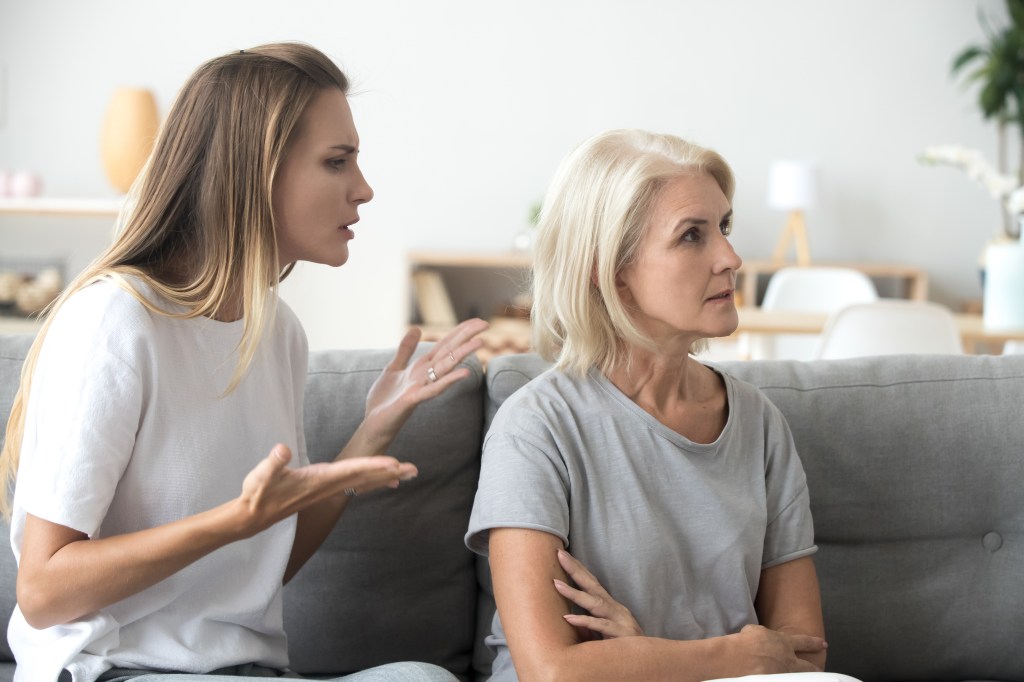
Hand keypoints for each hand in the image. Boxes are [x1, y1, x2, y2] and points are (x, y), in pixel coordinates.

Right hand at [237, 444, 416, 535]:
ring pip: (363, 481)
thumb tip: (282, 449)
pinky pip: (355, 484)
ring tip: (409, 473)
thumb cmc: (257, 493)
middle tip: (415, 469)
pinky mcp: (324, 489)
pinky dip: (373, 481)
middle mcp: (328, 485)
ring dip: (386, 476)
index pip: (350, 470)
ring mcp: (328, 489)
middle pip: (365, 477)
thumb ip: (273, 463)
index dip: (372, 464)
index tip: (393, 462)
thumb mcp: (261, 476)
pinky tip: (387, 482)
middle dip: (390, 472)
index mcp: (318, 479)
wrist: (252, 516)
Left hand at [361, 318, 487, 447]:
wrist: (374, 424)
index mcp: (421, 366)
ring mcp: (421, 386)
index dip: (460, 331)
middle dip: (466, 337)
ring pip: (445, 367)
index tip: (477, 320)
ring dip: (462, 354)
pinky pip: (434, 389)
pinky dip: (449, 380)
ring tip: (480, 342)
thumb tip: (417, 328)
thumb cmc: (385, 400)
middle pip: (449, 352)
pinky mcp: (413, 399)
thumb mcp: (393, 368)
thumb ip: (405, 349)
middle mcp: (426, 375)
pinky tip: (464, 372)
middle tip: (486, 324)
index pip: (444, 345)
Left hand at [553, 548, 643, 639]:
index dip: (579, 570)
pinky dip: (584, 621)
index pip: (592, 584)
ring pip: (595, 603)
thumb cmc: (624, 648)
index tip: (563, 555)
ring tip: (556, 584)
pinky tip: (568, 618)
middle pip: (593, 586)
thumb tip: (568, 619)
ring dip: (575, 593)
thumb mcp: (604, 635)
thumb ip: (588, 627)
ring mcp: (619, 620)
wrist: (652, 662)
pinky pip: (601, 626)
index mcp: (611, 608)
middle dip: (576, 570)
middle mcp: (616, 610)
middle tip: (560, 554)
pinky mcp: (621, 635)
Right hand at [731, 624, 825, 674]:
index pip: (804, 642)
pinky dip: (783, 680)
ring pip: (798, 677)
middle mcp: (788, 660)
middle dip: (815, 669)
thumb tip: (761, 635)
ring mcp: (783, 674)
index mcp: (783, 643)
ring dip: (801, 678)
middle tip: (820, 670)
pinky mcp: (775, 681)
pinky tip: (781, 680)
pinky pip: (782, 681)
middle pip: (808, 666)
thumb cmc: (743, 642)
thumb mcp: (754, 630)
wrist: (737, 658)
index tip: (823, 644)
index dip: (814, 643)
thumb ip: (764, 633)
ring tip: (805, 679)